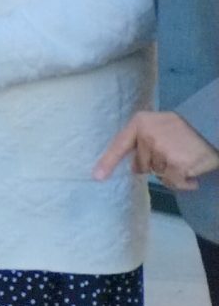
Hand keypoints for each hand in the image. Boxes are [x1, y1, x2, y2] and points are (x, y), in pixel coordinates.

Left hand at [96, 110, 218, 189]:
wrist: (211, 125)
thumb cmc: (185, 127)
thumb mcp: (158, 124)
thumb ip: (143, 139)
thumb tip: (134, 167)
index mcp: (140, 123)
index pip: (119, 144)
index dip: (107, 162)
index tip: (97, 176)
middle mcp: (147, 135)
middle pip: (141, 165)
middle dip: (155, 165)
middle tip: (174, 153)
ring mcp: (161, 150)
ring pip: (158, 175)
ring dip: (171, 172)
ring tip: (185, 158)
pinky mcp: (176, 164)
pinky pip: (173, 183)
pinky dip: (184, 182)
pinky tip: (192, 171)